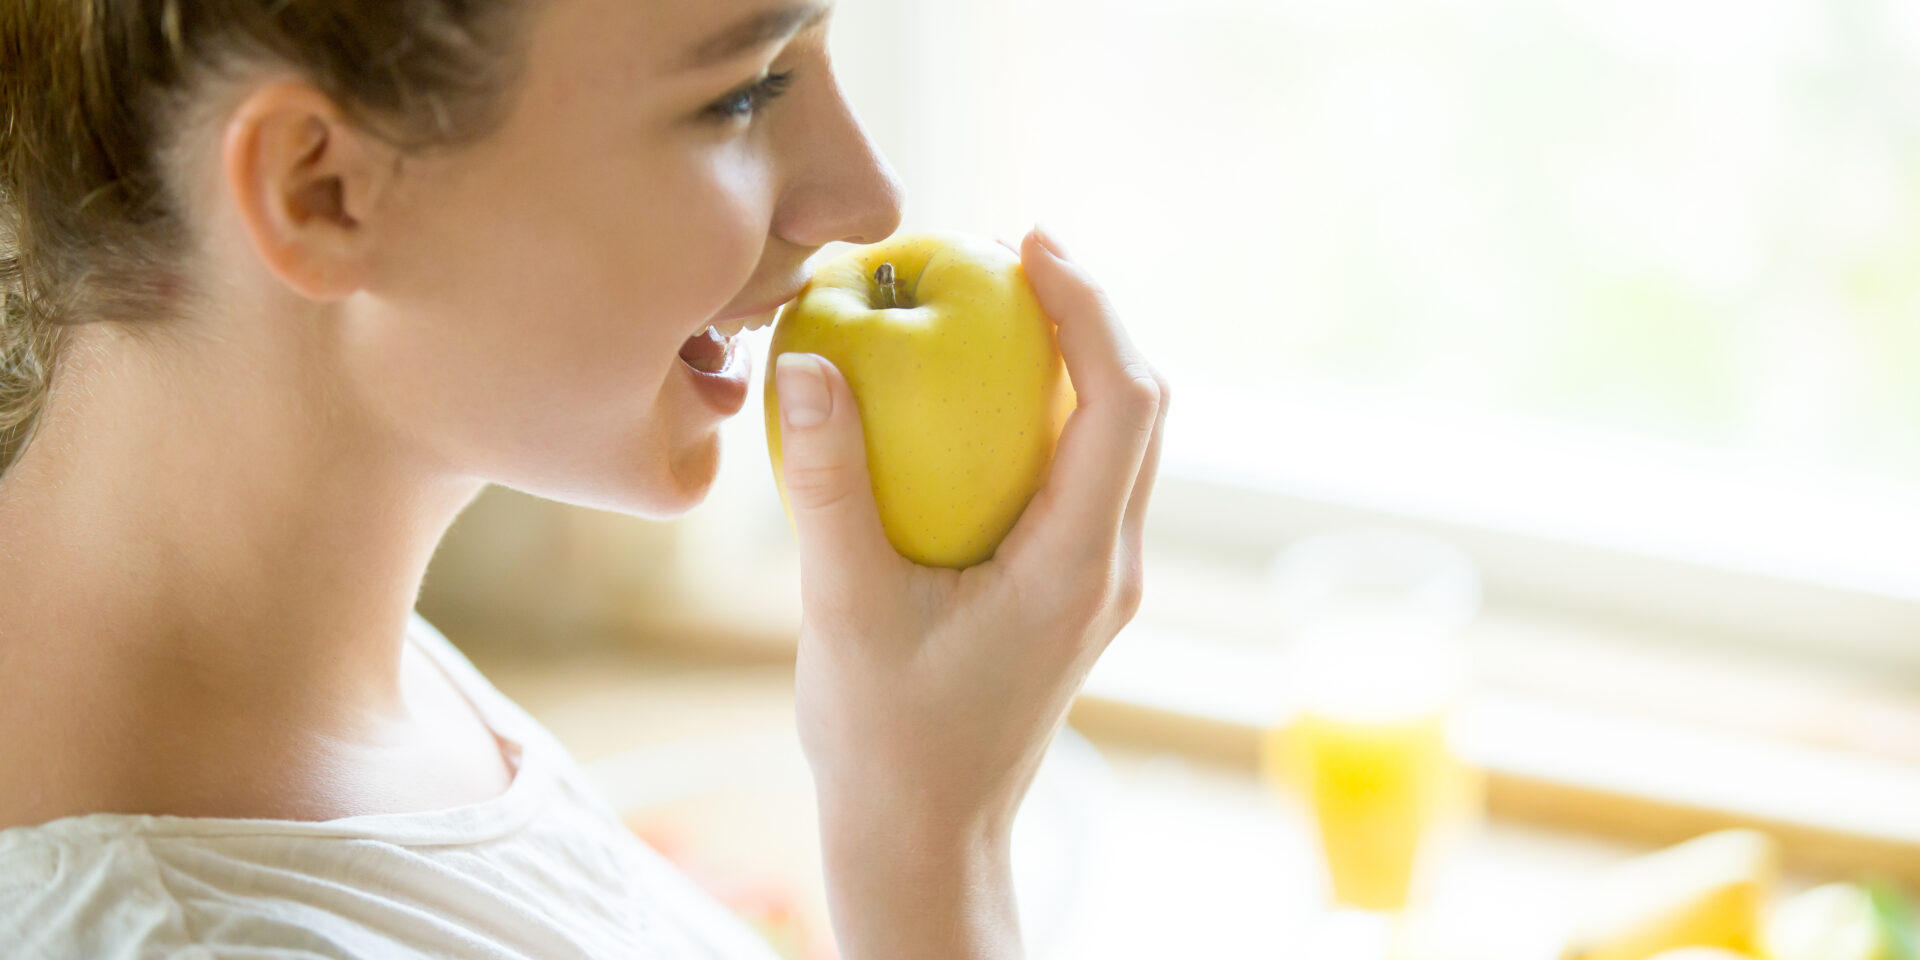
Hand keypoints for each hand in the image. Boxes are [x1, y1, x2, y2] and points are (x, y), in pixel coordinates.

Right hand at [774, 225, 1168, 843]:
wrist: (926, 834)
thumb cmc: (886, 739)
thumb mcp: (843, 612)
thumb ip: (828, 490)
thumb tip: (808, 366)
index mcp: (1075, 566)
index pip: (1124, 403)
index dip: (1092, 308)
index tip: (1032, 241)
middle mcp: (1109, 565)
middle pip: (1143, 407)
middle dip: (1092, 315)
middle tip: (1014, 250)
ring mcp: (1098, 580)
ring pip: (1122, 439)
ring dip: (1079, 360)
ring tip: (1003, 299)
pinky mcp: (1074, 588)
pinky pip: (1084, 473)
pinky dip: (1051, 412)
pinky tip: (981, 393)